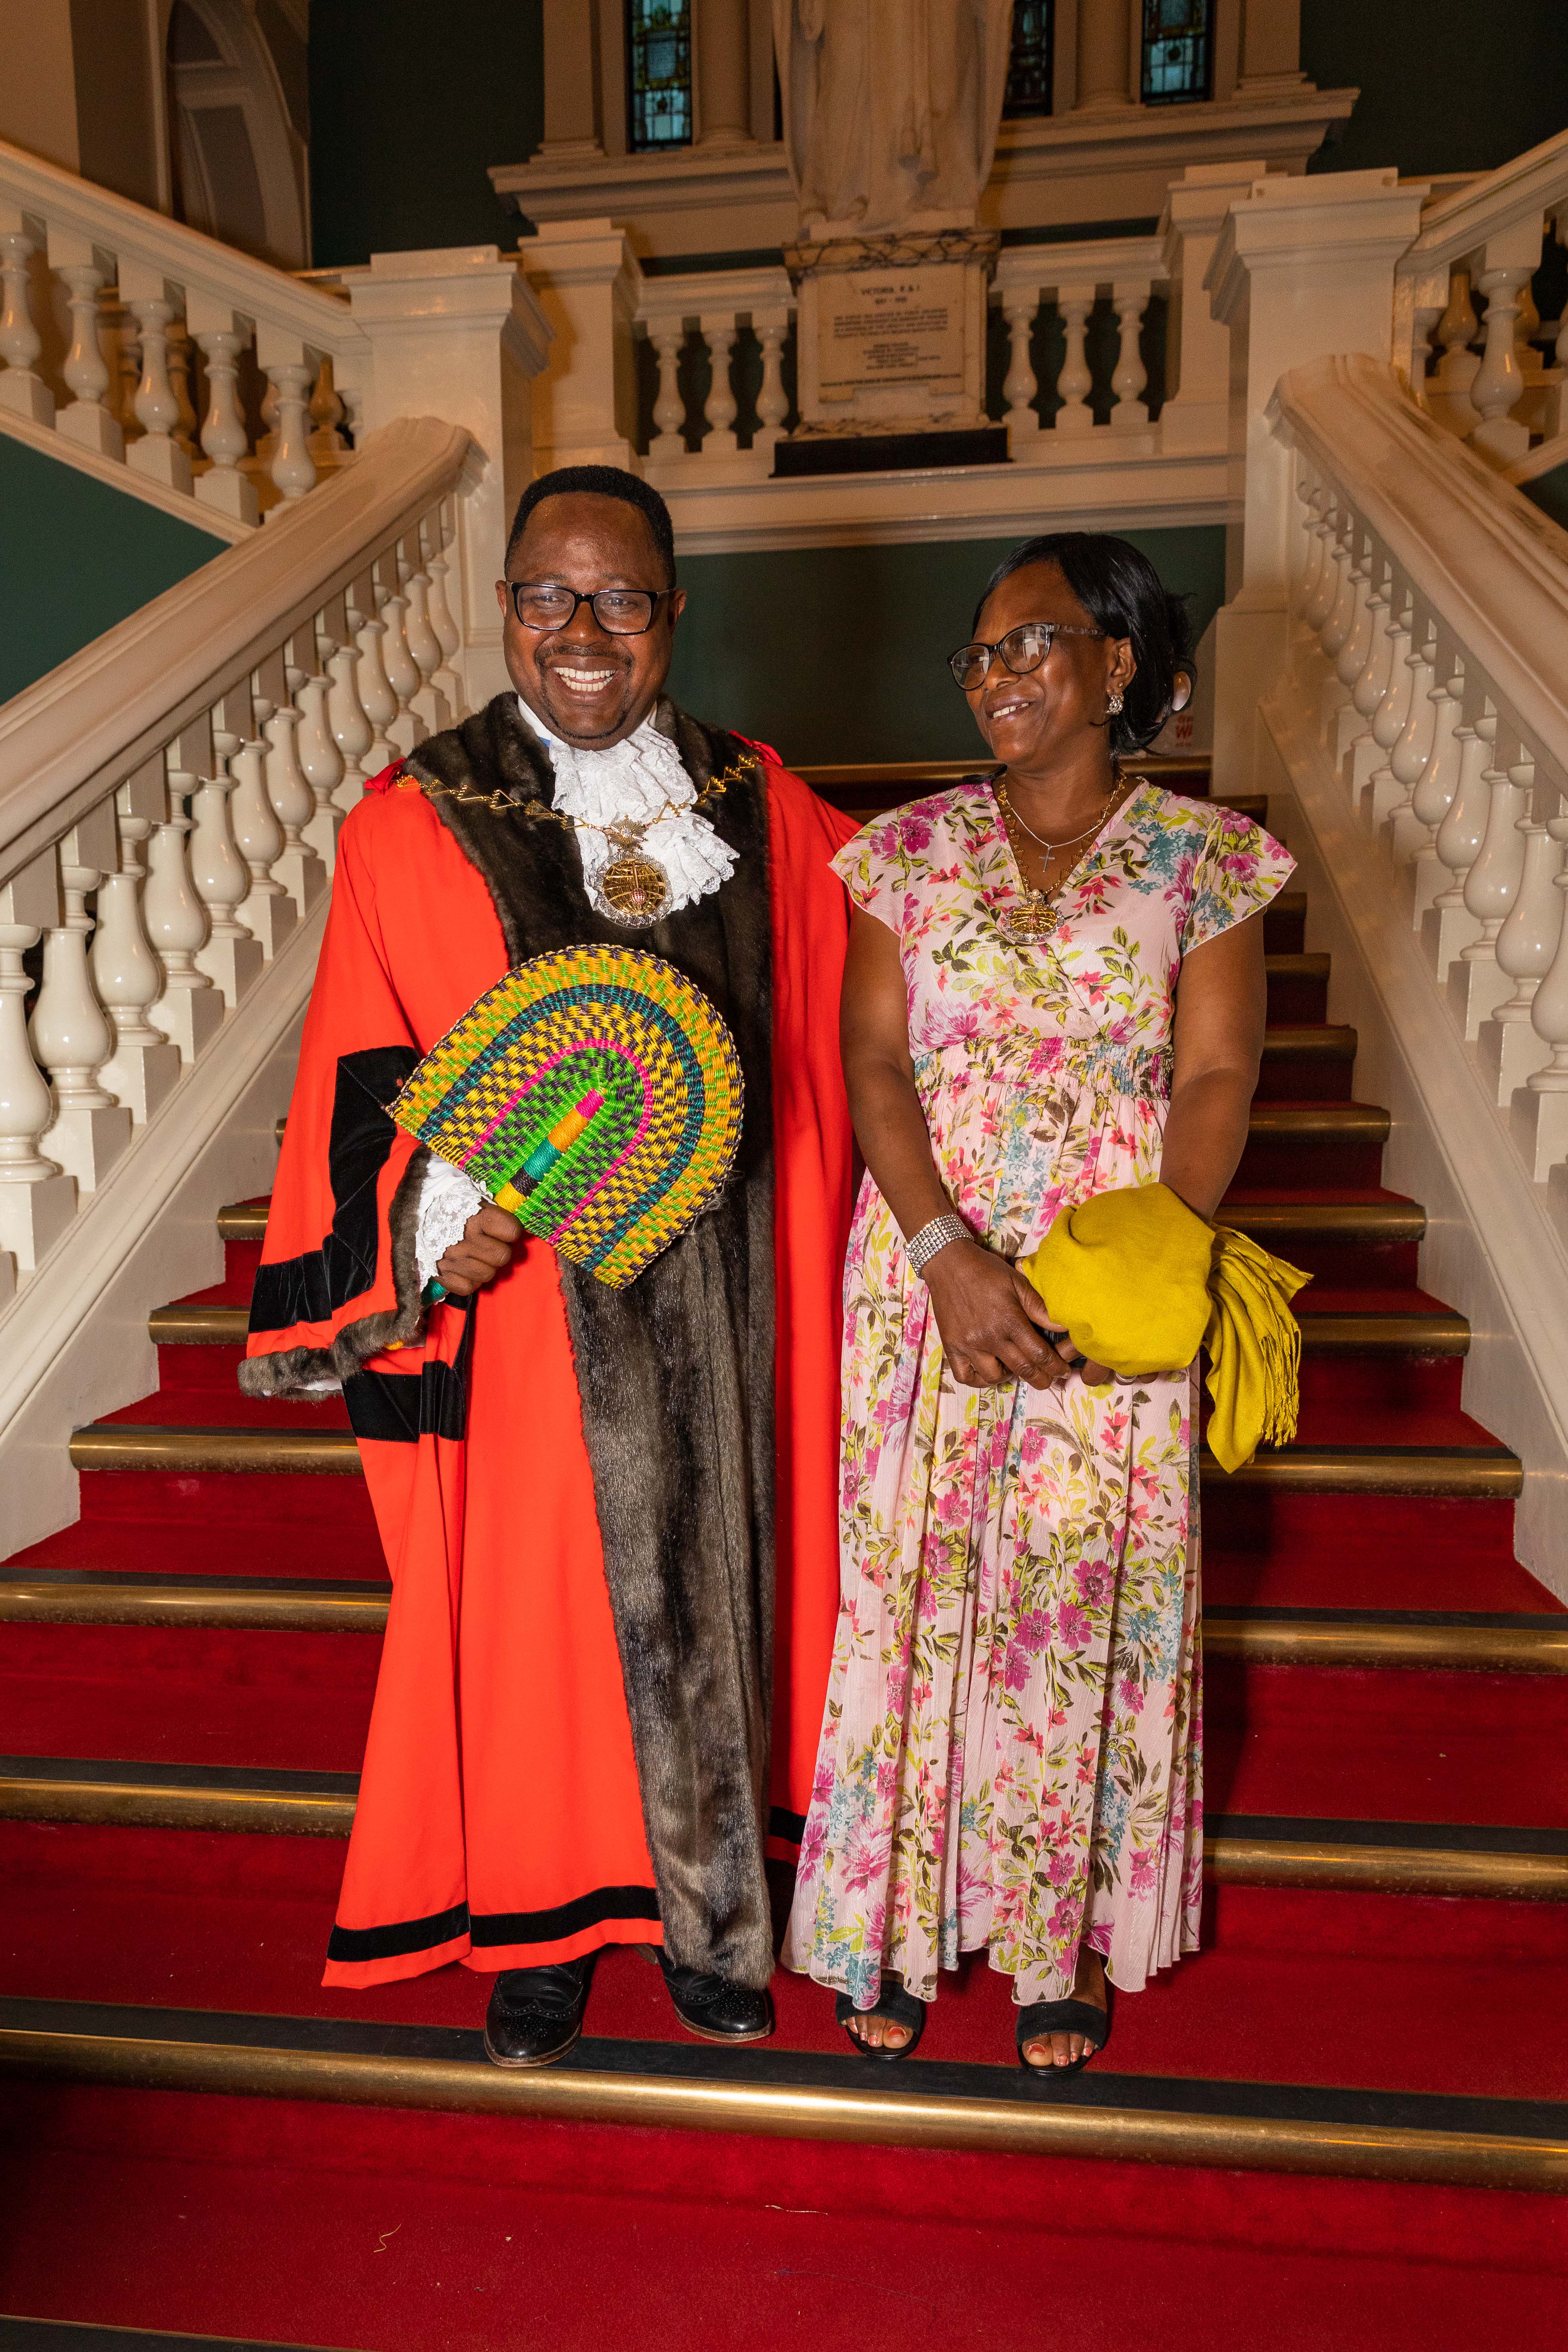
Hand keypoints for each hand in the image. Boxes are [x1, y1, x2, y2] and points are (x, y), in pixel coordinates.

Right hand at [434, 1202, 523, 1296]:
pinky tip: (465, 1268)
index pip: (512, 1231)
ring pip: (487, 1274)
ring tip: (476, 1256)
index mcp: (477, 1217)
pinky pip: (468, 1287)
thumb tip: (516, 1230)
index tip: (502, 1230)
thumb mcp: (477, 1201)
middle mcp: (465, 1239)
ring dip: (485, 1267)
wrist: (418, 1212)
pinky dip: (469, 1280)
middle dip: (499, 1251)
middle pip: (502, 1256)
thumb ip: (496, 1215)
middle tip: (488, 1244)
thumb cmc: (455, 1206)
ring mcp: (452, 1258)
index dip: (510, 1231)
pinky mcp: (440, 1274)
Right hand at [924, 1238, 1078, 1389]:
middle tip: (1048, 1380)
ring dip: (1009, 1377)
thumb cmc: (987, 1271)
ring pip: (994, 1377)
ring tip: (1014, 1367)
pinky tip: (987, 1370)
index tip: (1062, 1371)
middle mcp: (989, 1337)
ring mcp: (968, 1345)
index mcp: (1010, 1320)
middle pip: (1022, 1369)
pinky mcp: (951, 1347)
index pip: (1039, 1354)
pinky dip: (978, 1379)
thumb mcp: (1018, 1283)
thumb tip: (1064, 1326)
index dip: (1055, 1366)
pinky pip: (965, 1376)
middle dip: (1041, 1379)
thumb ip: (1039, 1307)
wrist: (949, 1263)